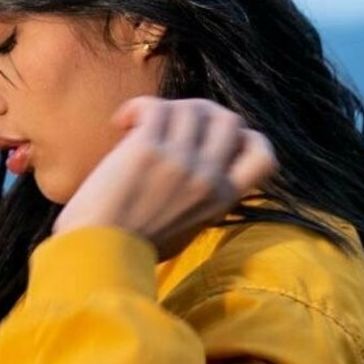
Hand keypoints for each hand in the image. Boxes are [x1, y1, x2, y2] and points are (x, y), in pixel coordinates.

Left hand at [51, 96, 277, 260]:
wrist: (100, 257)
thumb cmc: (134, 247)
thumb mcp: (189, 228)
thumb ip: (203, 199)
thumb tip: (205, 165)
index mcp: (222, 199)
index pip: (264, 156)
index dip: (245, 137)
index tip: (211, 139)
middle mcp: (207, 178)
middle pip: (229, 119)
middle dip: (202, 113)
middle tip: (172, 123)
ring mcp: (180, 162)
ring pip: (191, 108)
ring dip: (165, 109)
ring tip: (138, 126)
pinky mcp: (147, 150)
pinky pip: (155, 106)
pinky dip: (138, 107)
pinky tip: (121, 123)